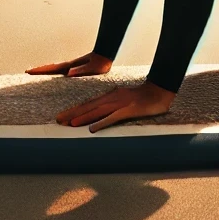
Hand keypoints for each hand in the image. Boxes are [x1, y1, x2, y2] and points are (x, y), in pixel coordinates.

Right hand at [24, 51, 111, 76]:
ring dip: (45, 72)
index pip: (51, 69)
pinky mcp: (75, 69)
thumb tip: (69, 73)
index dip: (39, 71)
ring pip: (54, 70)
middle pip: (50, 69)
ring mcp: (70, 67)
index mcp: (69, 67)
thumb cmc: (99, 64)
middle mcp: (68, 66)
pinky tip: (54, 78)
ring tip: (36, 75)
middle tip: (27, 73)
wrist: (105, 55)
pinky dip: (53, 73)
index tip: (28, 72)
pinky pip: (61, 72)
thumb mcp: (91, 70)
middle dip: (39, 71)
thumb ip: (81, 71)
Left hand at [55, 82, 175, 132]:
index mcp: (110, 96)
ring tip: (69, 124)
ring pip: (97, 111)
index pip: (89, 104)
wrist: (160, 91)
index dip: (74, 110)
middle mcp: (112, 98)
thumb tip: (101, 118)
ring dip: (83, 118)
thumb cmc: (144, 98)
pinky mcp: (128, 110)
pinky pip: (113, 117)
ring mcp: (120, 104)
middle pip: (89, 107)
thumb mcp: (125, 101)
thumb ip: (113, 108)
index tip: (62, 117)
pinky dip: (102, 122)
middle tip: (58, 121)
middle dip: (72, 114)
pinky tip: (92, 129)